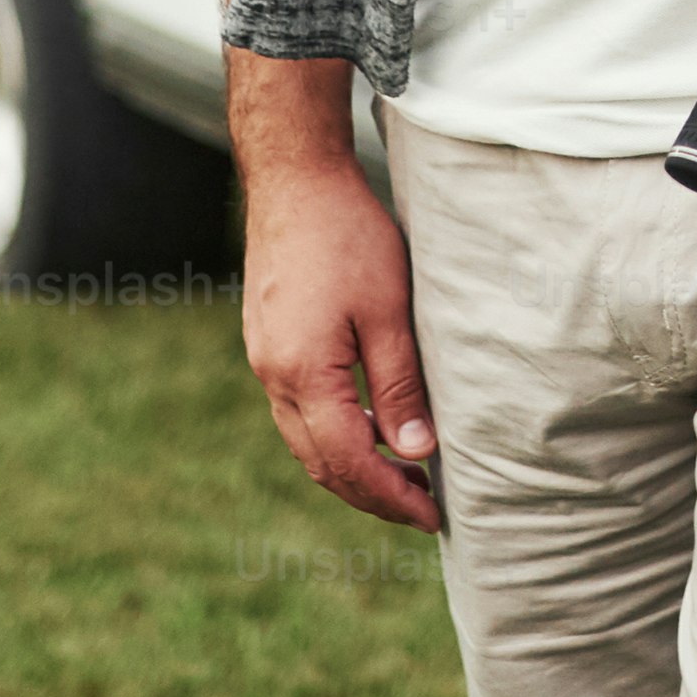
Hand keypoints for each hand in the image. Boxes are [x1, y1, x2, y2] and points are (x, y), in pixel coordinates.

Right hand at [237, 144, 440, 532]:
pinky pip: (298, 412)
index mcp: (303, 373)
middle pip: (320, 464)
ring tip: (403, 474)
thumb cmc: (346, 236)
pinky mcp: (267, 344)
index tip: (432, 517)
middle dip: (371, 495)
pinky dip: (334, 434)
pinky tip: (370, 426)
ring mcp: (264, 361)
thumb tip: (416, 453)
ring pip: (306, 441)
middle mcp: (274, 376)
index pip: (349, 461)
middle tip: (422, 508)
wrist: (294, 180)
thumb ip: (399, 386)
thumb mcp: (388, 311)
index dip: (391, 497)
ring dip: (351, 467)